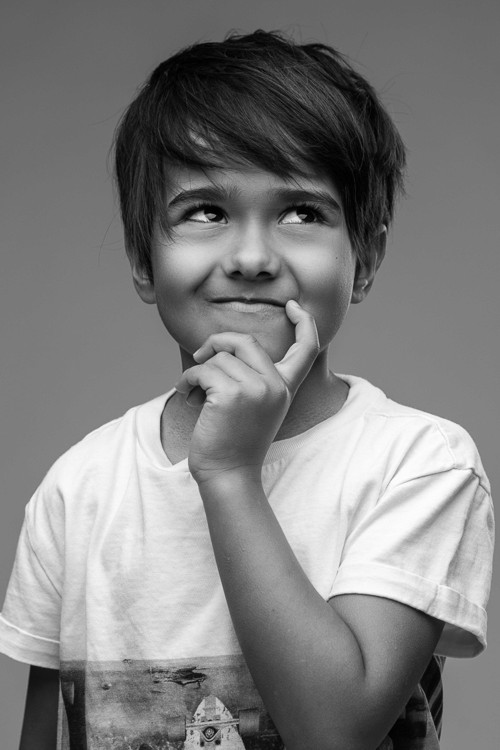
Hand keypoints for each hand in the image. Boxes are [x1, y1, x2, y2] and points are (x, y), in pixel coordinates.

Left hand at [174, 300, 319, 485]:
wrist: (228, 474)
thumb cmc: (234, 441)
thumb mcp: (255, 405)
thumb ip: (252, 376)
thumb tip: (220, 345)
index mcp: (285, 388)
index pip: (307, 348)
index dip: (304, 322)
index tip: (292, 306)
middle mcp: (275, 386)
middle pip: (246, 341)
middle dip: (217, 343)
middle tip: (201, 358)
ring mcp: (256, 389)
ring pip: (218, 358)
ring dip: (198, 372)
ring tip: (193, 393)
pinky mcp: (231, 394)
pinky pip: (202, 370)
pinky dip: (188, 380)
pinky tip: (187, 396)